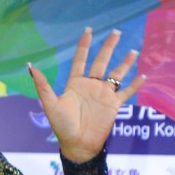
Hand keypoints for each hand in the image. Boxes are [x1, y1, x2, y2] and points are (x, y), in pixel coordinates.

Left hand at [28, 28, 143, 162]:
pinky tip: (144, 75)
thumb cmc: (62, 125)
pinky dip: (135, 85)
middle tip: (116, 32)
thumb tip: (30, 67)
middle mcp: (91, 85)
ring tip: (134, 51)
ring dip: (125, 63)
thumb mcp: (51, 104)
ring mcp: (103, 94)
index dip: (84, 45)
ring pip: (117, 74)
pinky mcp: (114, 105)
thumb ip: (43, 85)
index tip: (89, 30)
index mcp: (75, 83)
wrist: (77, 144)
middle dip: (108, 47)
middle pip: (101, 62)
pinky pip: (126, 92)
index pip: (81, 59)